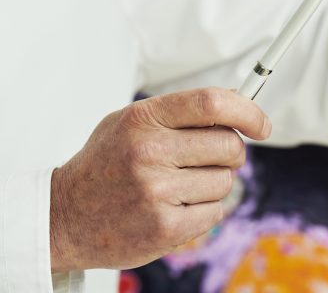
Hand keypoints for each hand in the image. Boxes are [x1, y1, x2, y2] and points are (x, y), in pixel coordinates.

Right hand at [50, 87, 270, 271]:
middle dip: (231, 152)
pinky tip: (175, 208)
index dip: (248, 112)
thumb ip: (181, 112)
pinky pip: (216, 212)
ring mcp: (157, 192)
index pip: (213, 103)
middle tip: (210, 159)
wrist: (62, 216)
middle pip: (229, 145)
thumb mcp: (132, 123)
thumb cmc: (107, 164)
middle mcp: (150, 152)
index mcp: (144, 119)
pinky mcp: (165, 227)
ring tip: (179, 186)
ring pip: (226, 181)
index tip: (261, 124)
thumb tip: (239, 103)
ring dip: (213, 184)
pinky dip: (204, 211)